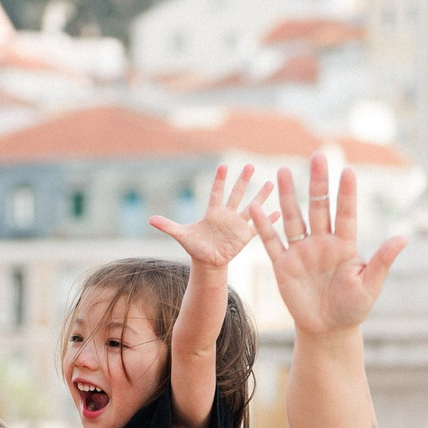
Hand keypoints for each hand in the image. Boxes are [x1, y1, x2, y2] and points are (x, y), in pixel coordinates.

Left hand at [149, 164, 271, 267]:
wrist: (208, 262)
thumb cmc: (195, 247)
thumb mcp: (182, 235)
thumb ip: (168, 225)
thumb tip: (150, 219)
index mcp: (213, 212)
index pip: (217, 193)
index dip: (220, 180)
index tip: (223, 166)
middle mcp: (227, 215)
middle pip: (236, 194)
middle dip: (243, 180)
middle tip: (250, 165)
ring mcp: (237, 225)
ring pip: (251, 207)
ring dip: (260, 195)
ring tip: (271, 183)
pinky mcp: (245, 236)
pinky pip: (258, 226)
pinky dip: (267, 219)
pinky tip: (278, 211)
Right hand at [251, 152, 406, 336]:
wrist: (328, 330)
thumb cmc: (353, 308)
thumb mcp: (370, 286)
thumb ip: (382, 261)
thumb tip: (403, 237)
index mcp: (345, 245)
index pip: (346, 214)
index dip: (347, 194)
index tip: (348, 171)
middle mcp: (322, 242)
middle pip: (319, 207)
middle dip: (318, 183)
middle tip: (318, 156)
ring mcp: (302, 251)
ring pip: (294, 218)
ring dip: (289, 196)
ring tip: (284, 171)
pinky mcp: (283, 265)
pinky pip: (272, 242)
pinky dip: (264, 226)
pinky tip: (256, 207)